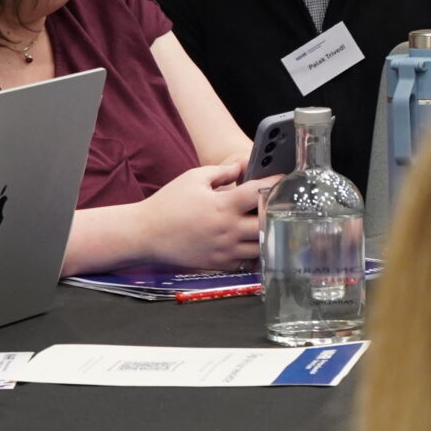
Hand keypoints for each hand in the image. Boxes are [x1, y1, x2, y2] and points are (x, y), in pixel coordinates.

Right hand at [138, 161, 268, 270]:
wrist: (146, 234)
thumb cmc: (169, 204)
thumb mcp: (193, 179)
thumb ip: (222, 172)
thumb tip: (243, 166)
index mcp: (223, 205)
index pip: (259, 193)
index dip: (275, 184)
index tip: (284, 179)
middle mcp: (228, 230)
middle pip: (267, 223)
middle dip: (276, 212)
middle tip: (280, 205)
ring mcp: (225, 250)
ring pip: (261, 246)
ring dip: (268, 234)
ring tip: (269, 223)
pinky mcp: (220, 264)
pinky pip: (247, 262)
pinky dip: (253, 252)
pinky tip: (251, 241)